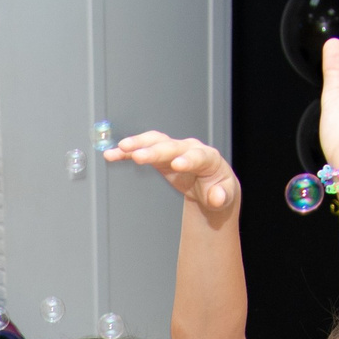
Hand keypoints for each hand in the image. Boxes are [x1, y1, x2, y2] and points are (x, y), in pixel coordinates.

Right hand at [104, 130, 237, 214]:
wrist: (211, 183)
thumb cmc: (218, 188)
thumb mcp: (225, 195)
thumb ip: (222, 196)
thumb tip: (217, 197)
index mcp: (208, 158)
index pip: (197, 156)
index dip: (187, 159)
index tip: (177, 164)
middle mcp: (189, 149)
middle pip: (171, 147)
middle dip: (154, 151)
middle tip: (138, 156)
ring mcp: (173, 150)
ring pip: (155, 142)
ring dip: (137, 144)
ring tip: (121, 148)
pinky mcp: (160, 155)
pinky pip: (143, 149)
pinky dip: (128, 152)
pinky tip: (113, 154)